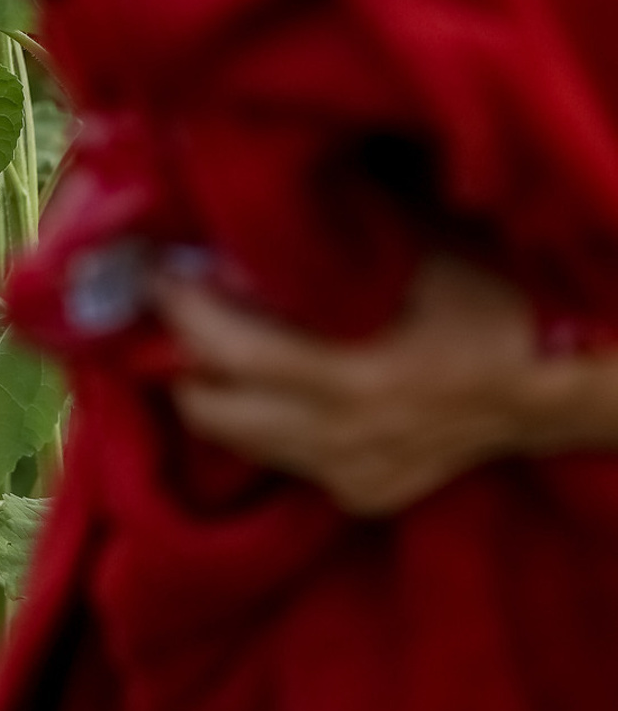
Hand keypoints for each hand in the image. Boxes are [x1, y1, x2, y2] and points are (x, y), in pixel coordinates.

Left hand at [156, 254, 541, 514]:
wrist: (554, 386)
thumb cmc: (487, 304)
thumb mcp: (409, 258)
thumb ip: (320, 247)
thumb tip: (234, 214)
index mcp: (352, 380)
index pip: (226, 351)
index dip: (178, 308)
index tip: (156, 269)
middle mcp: (342, 441)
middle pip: (206, 410)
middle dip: (178, 359)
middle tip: (171, 311)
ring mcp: (350, 476)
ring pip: (235, 440)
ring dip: (214, 390)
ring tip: (210, 340)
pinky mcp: (360, 496)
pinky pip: (279, 457)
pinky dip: (259, 419)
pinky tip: (270, 380)